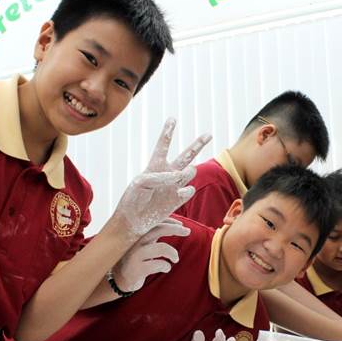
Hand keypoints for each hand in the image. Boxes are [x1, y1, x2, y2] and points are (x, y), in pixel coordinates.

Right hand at [111, 219, 190, 292]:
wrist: (119, 279)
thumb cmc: (135, 259)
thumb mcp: (142, 243)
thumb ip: (153, 234)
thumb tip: (174, 224)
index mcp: (136, 234)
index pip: (155, 221)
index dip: (169, 221)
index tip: (181, 225)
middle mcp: (135, 242)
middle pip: (159, 229)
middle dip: (175, 229)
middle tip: (187, 232)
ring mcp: (135, 255)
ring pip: (162, 248)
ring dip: (173, 253)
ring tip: (175, 259)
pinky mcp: (137, 269)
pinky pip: (159, 264)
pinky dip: (166, 266)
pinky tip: (166, 268)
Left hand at [112, 119, 210, 236]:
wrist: (133, 221)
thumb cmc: (132, 199)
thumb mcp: (141, 182)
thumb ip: (161, 176)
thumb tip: (181, 177)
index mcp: (155, 165)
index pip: (163, 145)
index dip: (168, 132)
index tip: (172, 119)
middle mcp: (168, 173)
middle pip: (186, 155)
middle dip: (197, 144)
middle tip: (209, 134)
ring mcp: (174, 187)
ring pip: (190, 172)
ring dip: (188, 172)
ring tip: (182, 175)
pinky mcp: (177, 200)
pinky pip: (188, 191)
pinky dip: (187, 190)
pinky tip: (181, 191)